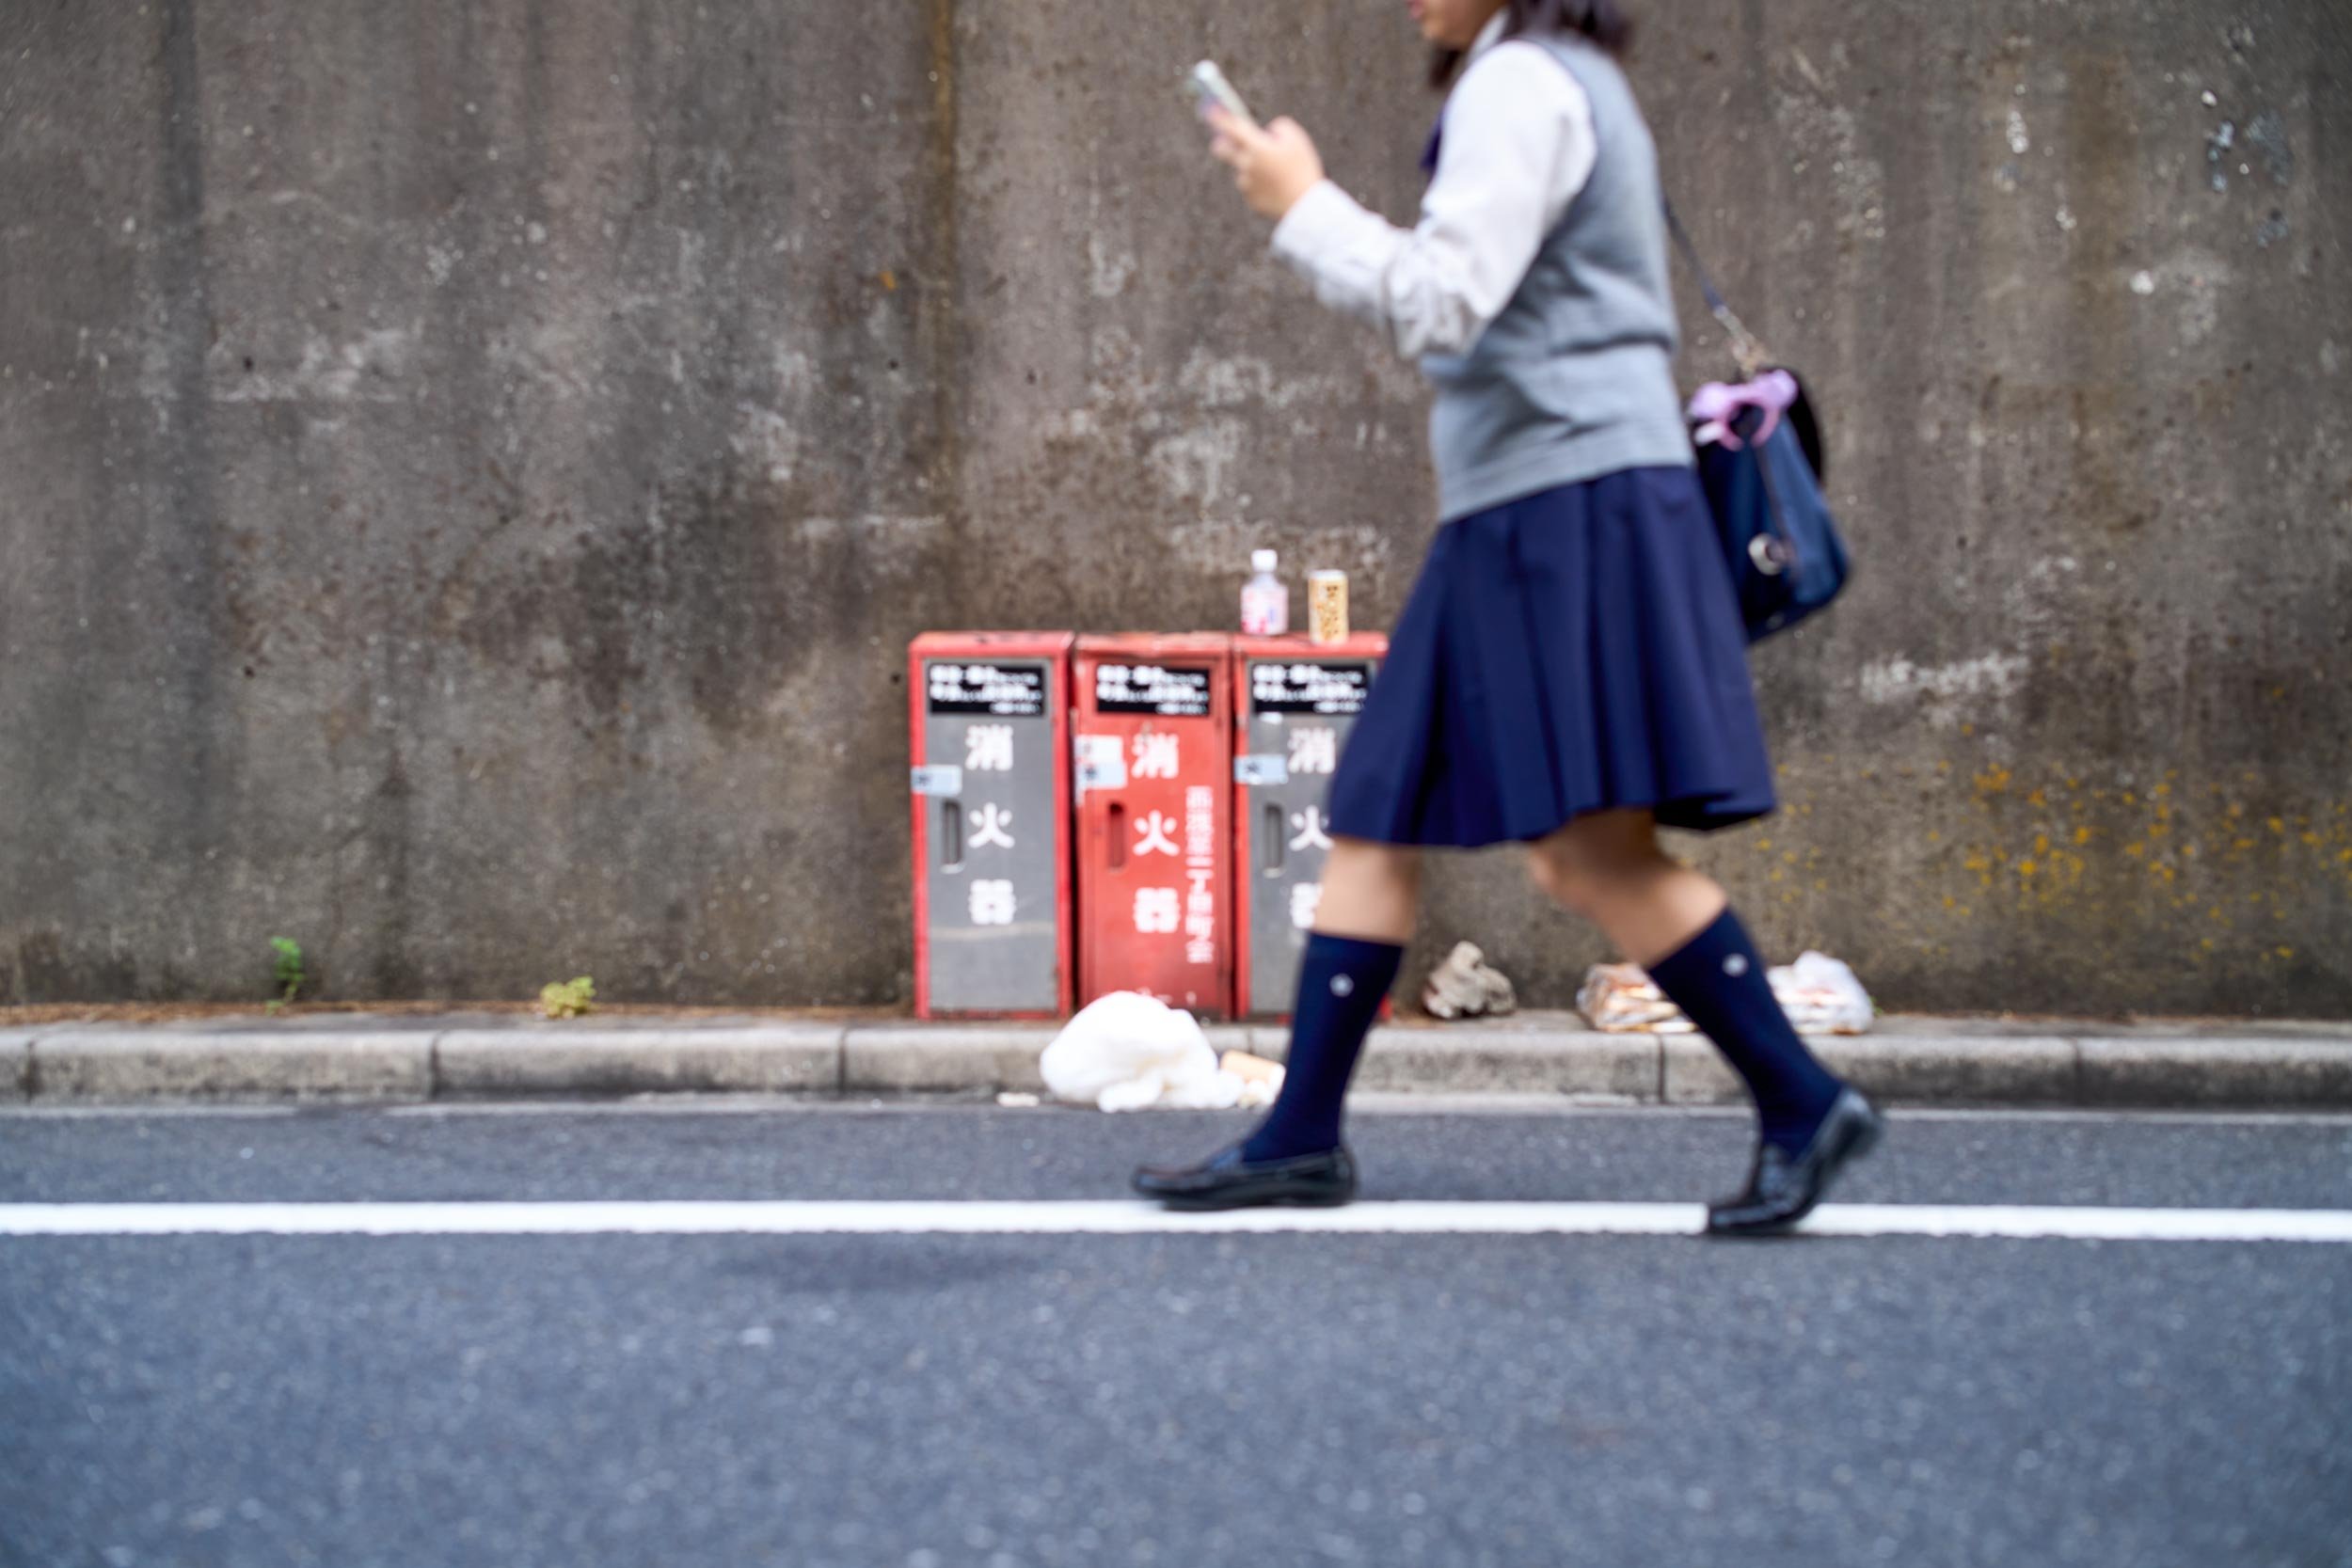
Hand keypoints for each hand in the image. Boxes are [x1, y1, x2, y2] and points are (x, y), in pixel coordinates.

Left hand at [1207, 111, 1324, 220]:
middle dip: (1222, 143)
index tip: (1210, 110)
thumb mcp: (1298, 140)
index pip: (1233, 127)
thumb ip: (1280, 128)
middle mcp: (1246, 165)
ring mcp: (1246, 184)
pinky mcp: (1251, 200)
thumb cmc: (1302, 169)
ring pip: (1243, 170)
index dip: (1220, 117)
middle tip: (1225, 140)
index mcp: (1256, 147)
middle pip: (1222, 150)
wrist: (1304, 206)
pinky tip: (1277, 187)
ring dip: (1252, 168)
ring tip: (1276, 174)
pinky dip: (1260, 185)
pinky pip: (1252, 187)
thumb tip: (1268, 132)